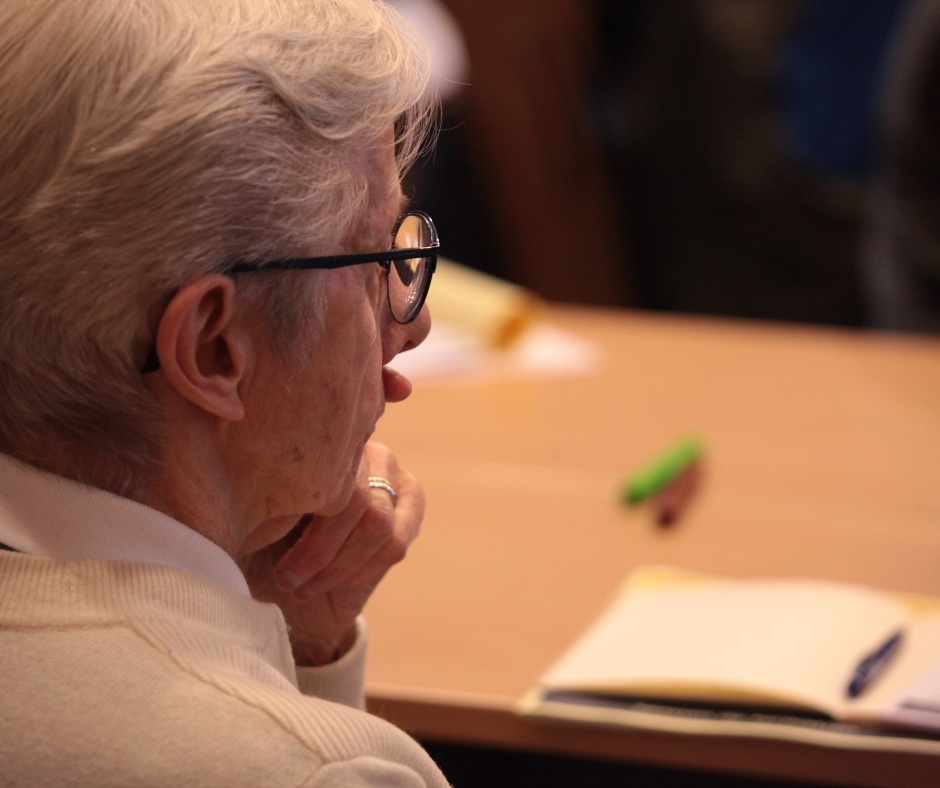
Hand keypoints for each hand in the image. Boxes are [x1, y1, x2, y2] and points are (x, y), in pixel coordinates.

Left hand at [239, 442, 423, 665]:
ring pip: (375, 522)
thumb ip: (252, 490)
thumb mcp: (241, 517)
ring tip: (297, 584)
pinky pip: (392, 543)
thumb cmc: (254, 545)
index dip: (303, 504)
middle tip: (284, 576)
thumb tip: (238, 473)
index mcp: (318, 439)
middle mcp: (362, 447)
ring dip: (334, 562)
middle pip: (353, 495)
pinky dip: (353, 571)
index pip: (323, 459)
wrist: (286, 591)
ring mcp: (392, 475)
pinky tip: (320, 585)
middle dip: (317, 547)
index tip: (273, 545)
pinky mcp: (408, 510)